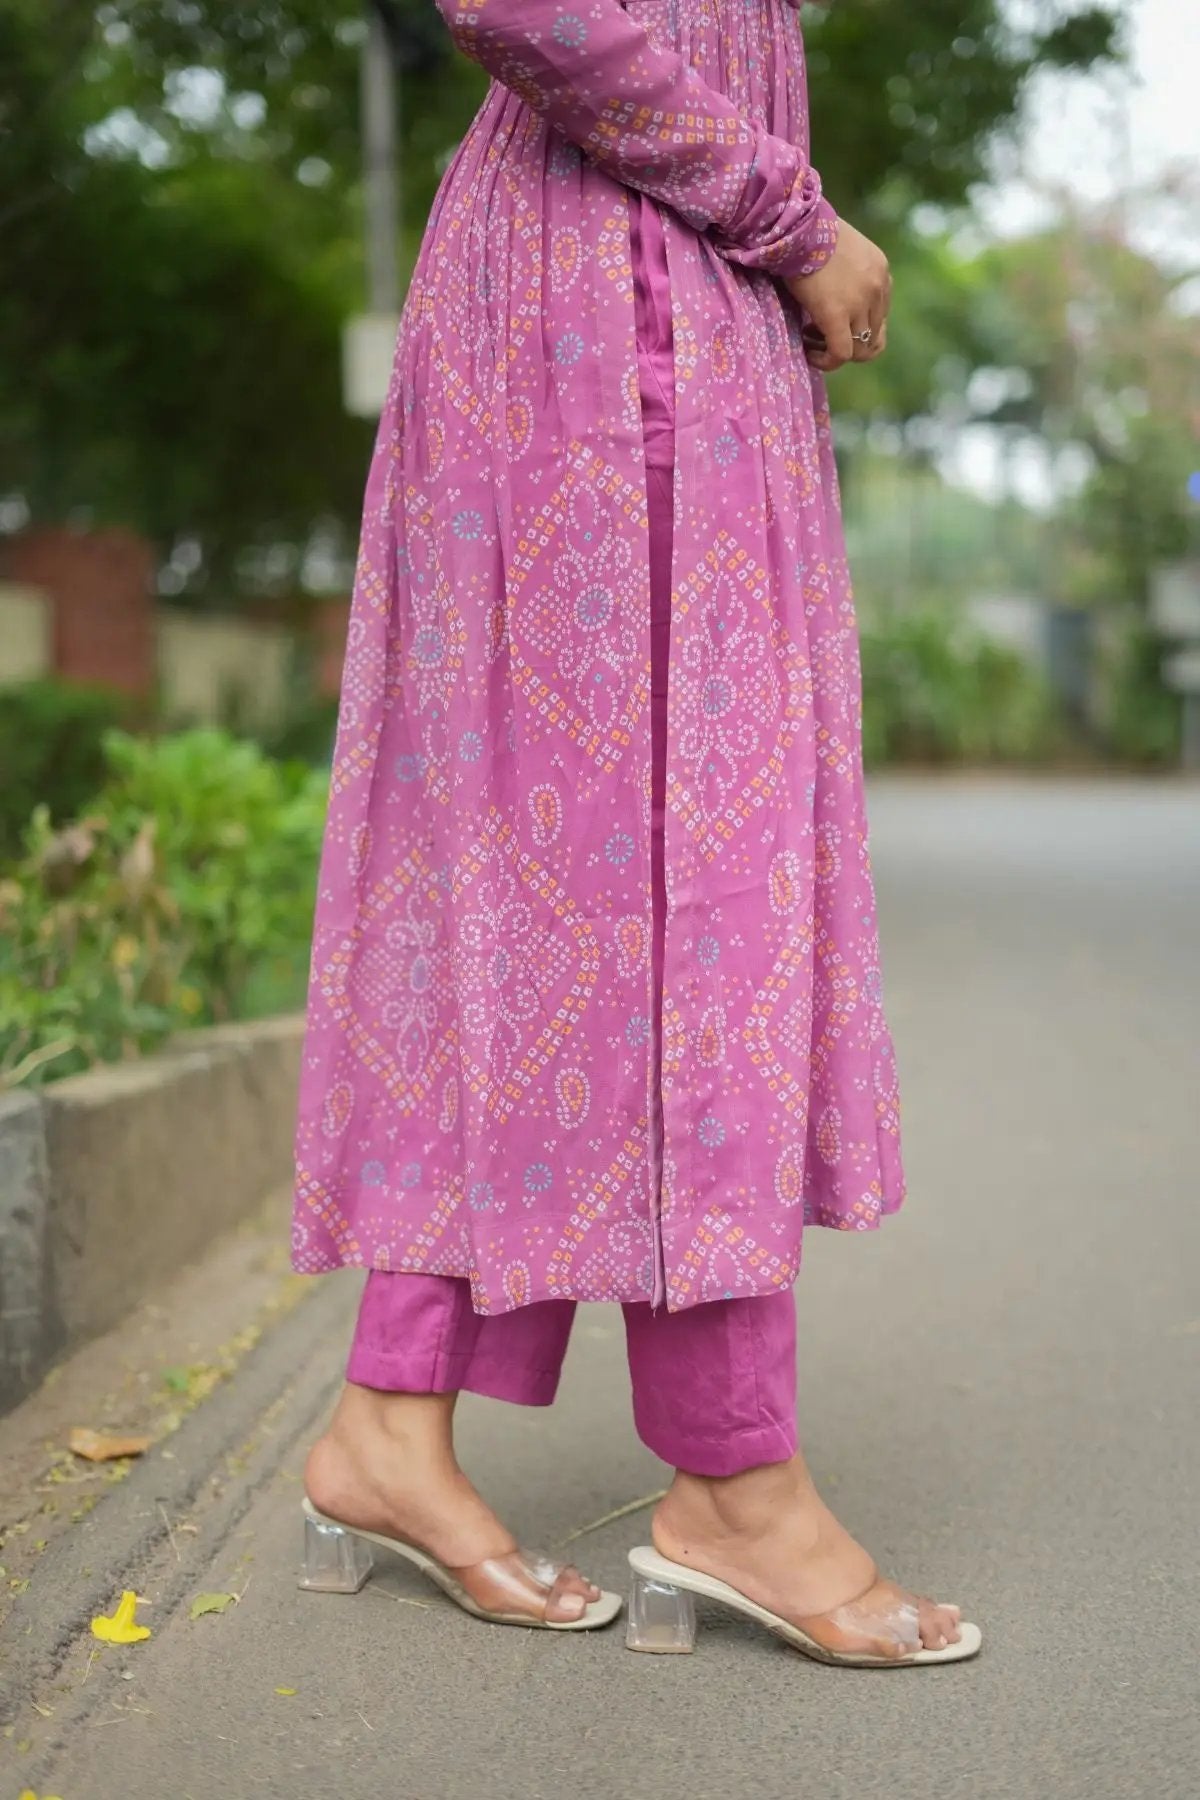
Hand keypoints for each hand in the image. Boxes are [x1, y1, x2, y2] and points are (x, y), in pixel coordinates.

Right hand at [786, 220, 891, 372]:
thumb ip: (849, 272)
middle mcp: (878, 288)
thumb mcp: (842, 249)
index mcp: (881, 271)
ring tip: (811, 341)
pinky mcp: (837, 315)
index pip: (880, 314)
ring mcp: (860, 303)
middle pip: (874, 336)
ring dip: (836, 351)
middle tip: (820, 334)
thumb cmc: (809, 231)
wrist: (796, 224)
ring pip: (860, 349)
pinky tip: (809, 354)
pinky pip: (840, 354)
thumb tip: (834, 293)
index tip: (833, 320)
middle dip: (848, 341)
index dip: (857, 326)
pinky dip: (826, 361)